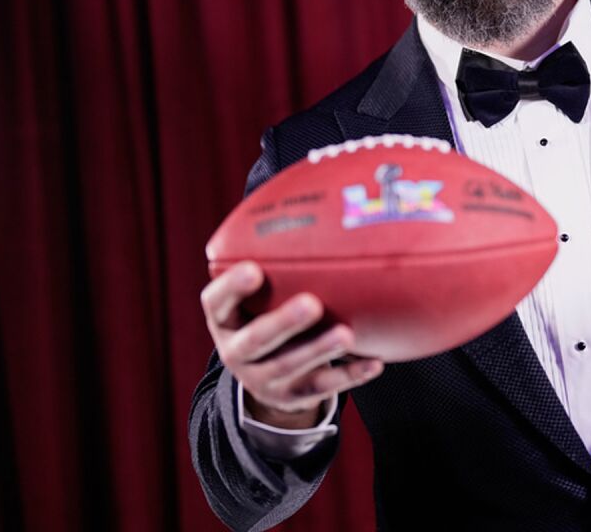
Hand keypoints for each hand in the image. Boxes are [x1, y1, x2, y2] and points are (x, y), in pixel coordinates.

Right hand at [200, 261, 383, 428]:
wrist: (267, 374)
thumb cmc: (268, 310)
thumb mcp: (260, 291)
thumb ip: (276, 259)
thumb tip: (317, 193)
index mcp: (224, 319)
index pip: (216, 302)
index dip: (231, 288)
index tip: (253, 268)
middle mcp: (236, 351)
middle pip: (255, 340)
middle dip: (283, 323)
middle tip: (312, 303)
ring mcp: (263, 379)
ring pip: (289, 367)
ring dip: (319, 350)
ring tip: (347, 333)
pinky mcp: (293, 396)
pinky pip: (323, 387)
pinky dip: (350, 374)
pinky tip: (375, 363)